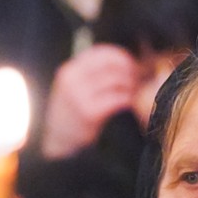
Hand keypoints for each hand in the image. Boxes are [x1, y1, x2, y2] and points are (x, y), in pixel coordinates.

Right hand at [40, 45, 137, 160]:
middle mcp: (72, 80)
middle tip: (138, 78)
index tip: (131, 64)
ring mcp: (79, 97)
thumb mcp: (73, 89)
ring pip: (116, 81)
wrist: (60, 145)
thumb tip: (122, 60)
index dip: (120, 56)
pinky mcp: (89, 113)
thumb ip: (91, 74)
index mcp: (69, 71)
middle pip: (111, 64)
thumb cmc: (72, 116)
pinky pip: (117, 99)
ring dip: (131, 85)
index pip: (101, 52)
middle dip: (129, 69)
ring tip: (133, 92)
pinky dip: (127, 99)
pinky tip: (129, 103)